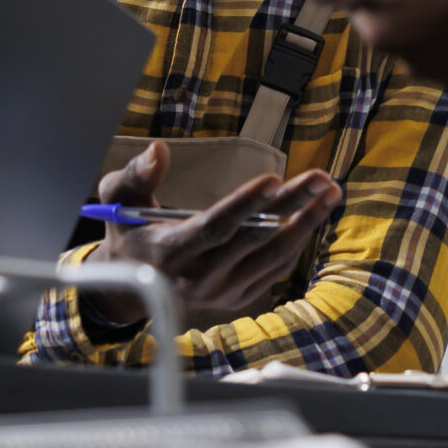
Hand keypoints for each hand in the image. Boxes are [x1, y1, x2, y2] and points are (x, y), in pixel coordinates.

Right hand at [79, 142, 341, 326]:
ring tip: (329, 193)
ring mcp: (221, 292)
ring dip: (306, 223)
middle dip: (292, 205)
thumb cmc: (130, 230)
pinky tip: (311, 215)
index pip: (215, 228)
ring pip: (272, 256)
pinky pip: (274, 268)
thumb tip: (158, 149)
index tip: (274, 179)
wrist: (132, 284)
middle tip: (321, 179)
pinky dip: (295, 241)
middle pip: (254, 238)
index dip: (245, 205)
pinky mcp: (237, 297)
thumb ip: (136, 173)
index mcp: (170, 252)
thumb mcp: (118, 198)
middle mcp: (198, 278)